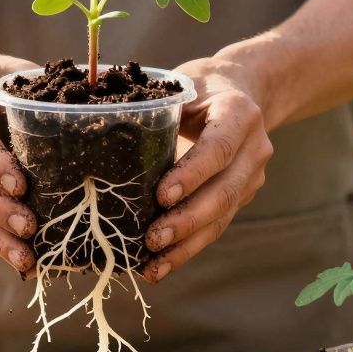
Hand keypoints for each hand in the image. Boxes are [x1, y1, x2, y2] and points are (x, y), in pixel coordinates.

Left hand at [143, 57, 273, 282]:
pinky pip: (215, 227)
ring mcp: (250, 178)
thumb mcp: (182, 85)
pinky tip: (160, 266)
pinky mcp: (240, 198)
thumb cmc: (199, 87)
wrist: (240, 90)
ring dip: (186, 245)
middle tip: (152, 239)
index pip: (218, 149)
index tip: (162, 195)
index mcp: (239, 114)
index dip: (192, 174)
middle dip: (187, 220)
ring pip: (221, 217)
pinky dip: (187, 249)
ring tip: (153, 264)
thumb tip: (99, 132)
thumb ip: (158, 109)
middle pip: (224, 192)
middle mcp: (253, 150)